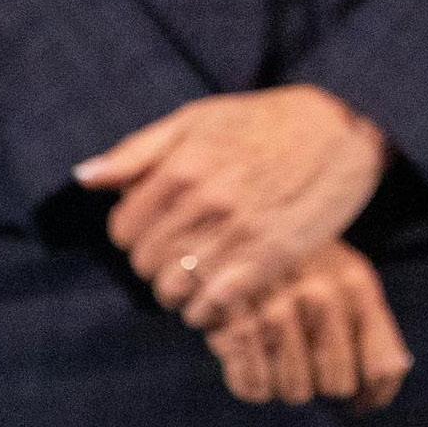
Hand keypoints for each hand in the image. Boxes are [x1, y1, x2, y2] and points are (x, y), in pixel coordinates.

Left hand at [75, 85, 389, 327]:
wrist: (343, 125)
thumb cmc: (265, 121)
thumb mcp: (199, 118)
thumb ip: (138, 151)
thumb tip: (84, 178)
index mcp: (181, 165)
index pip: (123, 231)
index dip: (137, 233)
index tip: (161, 227)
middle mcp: (204, 200)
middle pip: (145, 266)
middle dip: (159, 262)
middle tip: (186, 250)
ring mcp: (237, 232)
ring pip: (173, 292)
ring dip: (183, 289)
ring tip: (205, 270)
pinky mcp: (270, 259)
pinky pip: (211, 308)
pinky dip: (209, 308)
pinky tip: (224, 288)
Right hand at [208, 238, 410, 412]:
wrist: (236, 227)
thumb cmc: (302, 263)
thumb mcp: (347, 278)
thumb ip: (375, 329)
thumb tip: (388, 383)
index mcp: (357, 285)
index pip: (383, 368)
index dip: (376, 392)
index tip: (364, 399)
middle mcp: (321, 297)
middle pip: (337, 386)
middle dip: (325, 380)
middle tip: (310, 353)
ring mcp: (277, 310)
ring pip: (296, 392)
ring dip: (286, 379)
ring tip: (279, 344)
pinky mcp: (235, 326)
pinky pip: (254, 389)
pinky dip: (251, 377)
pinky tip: (251, 347)